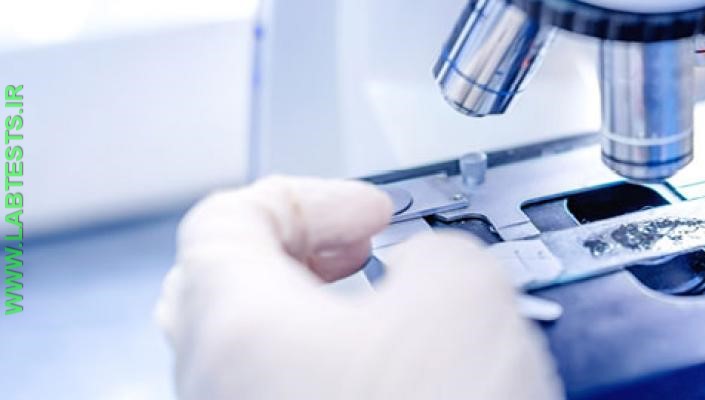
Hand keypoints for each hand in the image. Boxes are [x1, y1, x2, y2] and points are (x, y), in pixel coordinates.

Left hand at [155, 176, 561, 398]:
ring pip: (251, 356)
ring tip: (389, 318)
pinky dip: (324, 377)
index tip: (369, 210)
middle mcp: (215, 388)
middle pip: (221, 288)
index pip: (226, 219)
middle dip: (299, 257)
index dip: (310, 197)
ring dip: (315, 320)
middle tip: (359, 251)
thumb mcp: (466, 298)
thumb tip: (432, 266)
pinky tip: (393, 384)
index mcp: (236, 325)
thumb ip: (439, 251)